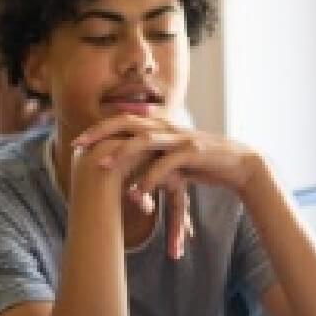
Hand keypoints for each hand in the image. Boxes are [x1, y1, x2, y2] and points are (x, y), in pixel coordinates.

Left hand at [74, 114, 265, 200]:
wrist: (238, 164)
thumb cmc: (201, 163)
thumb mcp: (170, 157)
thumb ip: (149, 158)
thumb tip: (124, 169)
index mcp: (160, 125)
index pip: (124, 120)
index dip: (99, 129)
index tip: (77, 142)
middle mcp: (168, 126)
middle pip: (128, 122)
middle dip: (101, 132)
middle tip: (77, 146)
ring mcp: (180, 137)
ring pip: (145, 139)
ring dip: (121, 153)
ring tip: (101, 167)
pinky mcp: (193, 152)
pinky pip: (166, 164)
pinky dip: (149, 179)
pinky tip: (136, 195)